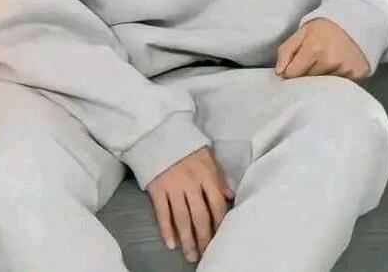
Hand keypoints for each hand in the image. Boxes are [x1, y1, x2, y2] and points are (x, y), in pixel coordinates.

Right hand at [146, 145, 234, 263]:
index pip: (217, 203)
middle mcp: (191, 183)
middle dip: (204, 238)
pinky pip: (162, 213)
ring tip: (191, 255)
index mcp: (206, 174)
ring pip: (182, 218)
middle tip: (206, 254)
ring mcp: (173, 186)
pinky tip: (171, 243)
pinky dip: (166, 229)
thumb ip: (218, 176)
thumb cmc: (186, 145)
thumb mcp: (207, 156)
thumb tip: (230, 195)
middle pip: (200, 216)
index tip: (222, 237)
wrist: (159, 132)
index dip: (220, 222)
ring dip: (187, 240)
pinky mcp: (157, 188)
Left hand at [275, 18, 370, 81]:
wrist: (354, 21)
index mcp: (314, 48)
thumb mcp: (301, 33)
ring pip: (322, 86)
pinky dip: (334, 82)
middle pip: (307, 81)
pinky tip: (335, 70)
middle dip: (304, 77)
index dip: (290, 72)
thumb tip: (279, 73)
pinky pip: (338, 87)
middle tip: (310, 65)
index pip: (292, 74)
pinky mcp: (356, 75)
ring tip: (323, 67)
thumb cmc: (324, 28)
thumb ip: (286, 51)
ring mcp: (345, 69)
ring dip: (320, 81)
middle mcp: (330, 60)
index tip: (293, 67)